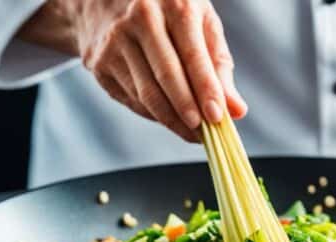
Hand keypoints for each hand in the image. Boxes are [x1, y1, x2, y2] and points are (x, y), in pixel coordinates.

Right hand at [26, 0, 246, 141]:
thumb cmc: (166, 13)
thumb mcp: (199, 24)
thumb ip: (219, 65)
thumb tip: (236, 110)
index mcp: (174, 5)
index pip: (193, 55)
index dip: (206, 89)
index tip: (217, 117)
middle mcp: (142, 19)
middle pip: (167, 76)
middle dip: (187, 110)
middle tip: (203, 133)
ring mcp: (115, 40)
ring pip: (147, 93)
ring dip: (171, 120)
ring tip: (191, 133)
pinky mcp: (99, 61)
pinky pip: (131, 98)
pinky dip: (153, 114)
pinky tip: (168, 118)